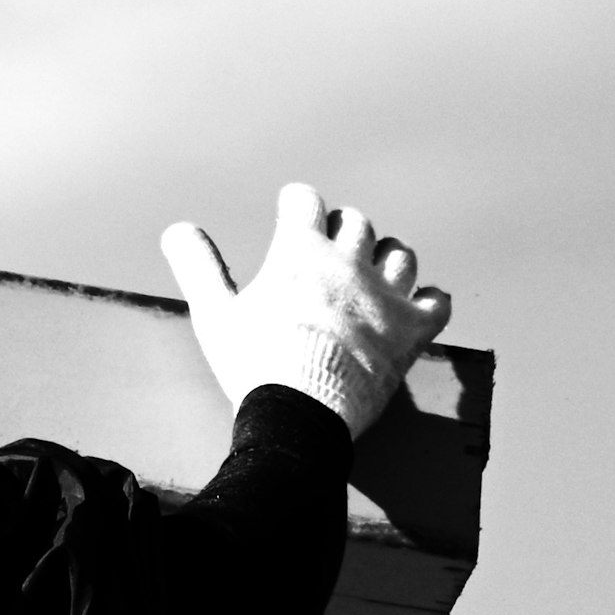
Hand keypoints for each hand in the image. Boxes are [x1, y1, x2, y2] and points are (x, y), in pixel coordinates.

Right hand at [159, 182, 454, 436]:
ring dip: (383, 256)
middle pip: (356, 223)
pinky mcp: (412, 332)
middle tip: (327, 243)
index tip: (291, 205)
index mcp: (301, 253)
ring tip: (370, 268)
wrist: (299, 414)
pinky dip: (428, 299)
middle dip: (340, 227)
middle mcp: (350, 265)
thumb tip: (176, 229)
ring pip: (399, 255)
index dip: (297, 201)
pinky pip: (437, 301)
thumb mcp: (213, 313)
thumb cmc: (251, 363)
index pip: (306, 202)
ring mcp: (386, 297)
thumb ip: (197, 267)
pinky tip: (414, 303)